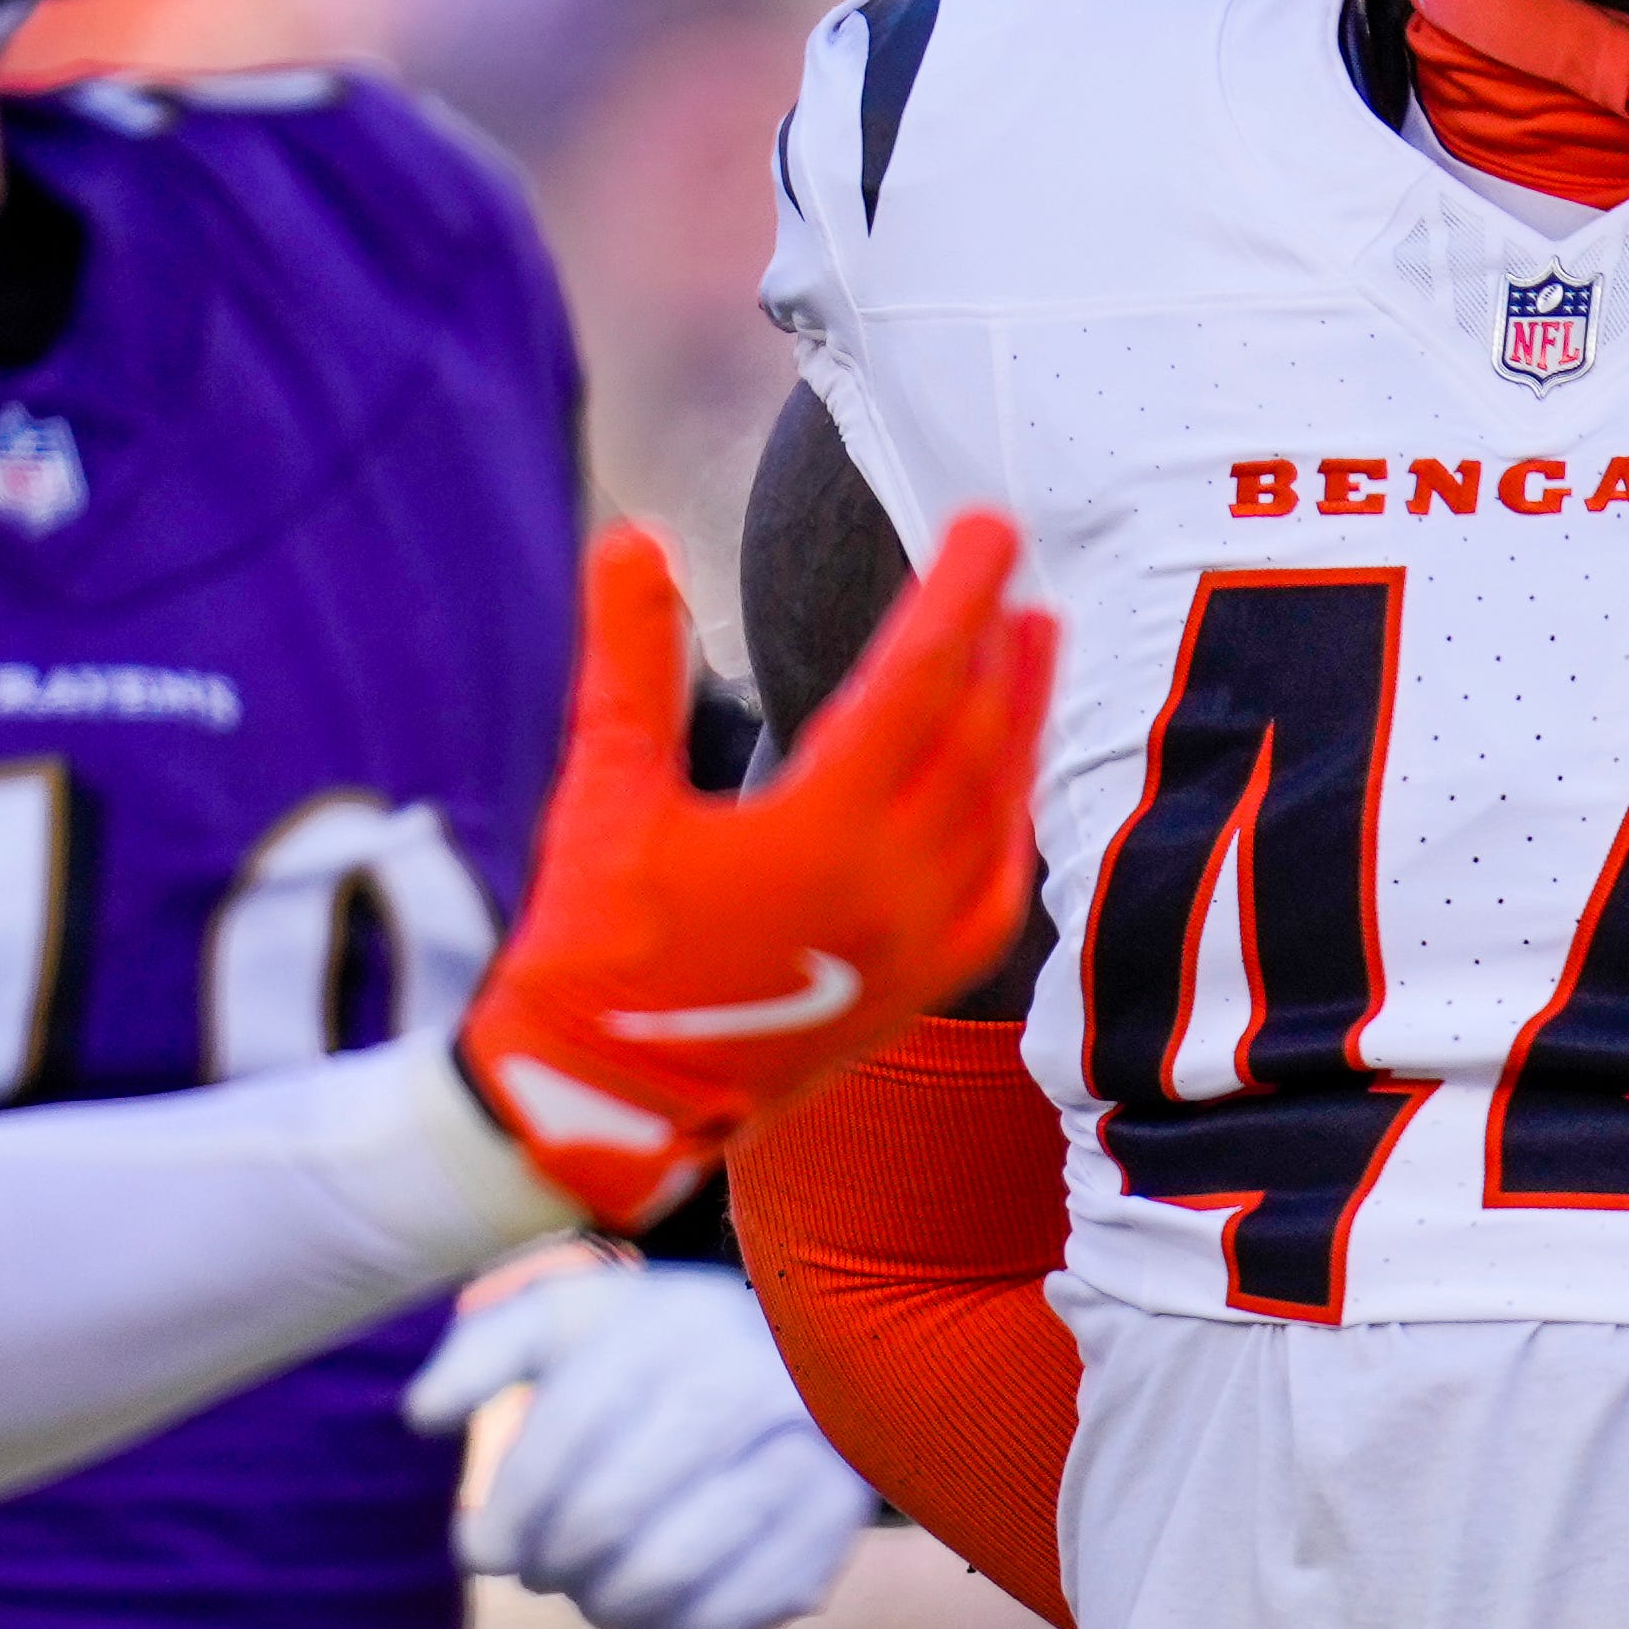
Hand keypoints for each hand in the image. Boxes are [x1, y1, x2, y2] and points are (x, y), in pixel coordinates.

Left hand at [409, 1259, 879, 1628]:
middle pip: (606, 1519)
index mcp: (671, 1329)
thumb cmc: (660, 1343)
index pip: (565, 1440)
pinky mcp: (830, 1535)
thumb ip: (482, 1350)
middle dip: (547, 1564)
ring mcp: (803, 1466)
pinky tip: (645, 1615)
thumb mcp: (571, 1315)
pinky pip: (726, 1621)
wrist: (816, 1358)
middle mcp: (747, 1390)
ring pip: (663, 1579)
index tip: (477, 1550)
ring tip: (590, 1588)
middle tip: (537, 1571)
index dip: (507, 1514)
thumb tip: (421, 1418)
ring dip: (599, 1604)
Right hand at [457, 519, 1053, 1225]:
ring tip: (1033, 641)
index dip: (957, 594)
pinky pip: (993, 893)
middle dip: (999, 641)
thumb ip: (630, 659)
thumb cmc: (595, 947)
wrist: (604, 1101)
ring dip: (1020, 719)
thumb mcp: (607, 790)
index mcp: (820, 830)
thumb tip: (633, 538)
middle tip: (1012, 567)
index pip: (919, 681)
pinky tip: (1009, 783)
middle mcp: (889, 888)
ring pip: (995, 809)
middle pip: (976, 736)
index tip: (988, 528)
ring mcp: (912, 946)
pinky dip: (1009, 823)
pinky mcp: (913, 992)